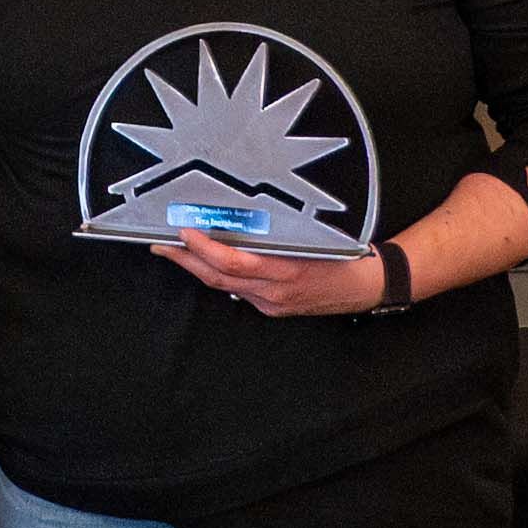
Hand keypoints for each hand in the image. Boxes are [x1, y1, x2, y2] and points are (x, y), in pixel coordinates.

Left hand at [156, 233, 394, 316]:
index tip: (184, 232)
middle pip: (218, 278)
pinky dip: (220, 276)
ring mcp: (272, 303)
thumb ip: (278, 233)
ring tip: (174, 251)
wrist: (365, 286)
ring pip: (224, 287)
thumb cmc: (344, 254)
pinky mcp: (273, 309)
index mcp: (285, 269)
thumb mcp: (313, 236)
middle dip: (185, 260)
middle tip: (161, 244)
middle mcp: (274, 291)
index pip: (233, 262)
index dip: (204, 248)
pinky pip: (239, 292)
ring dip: (197, 268)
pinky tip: (206, 264)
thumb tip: (242, 217)